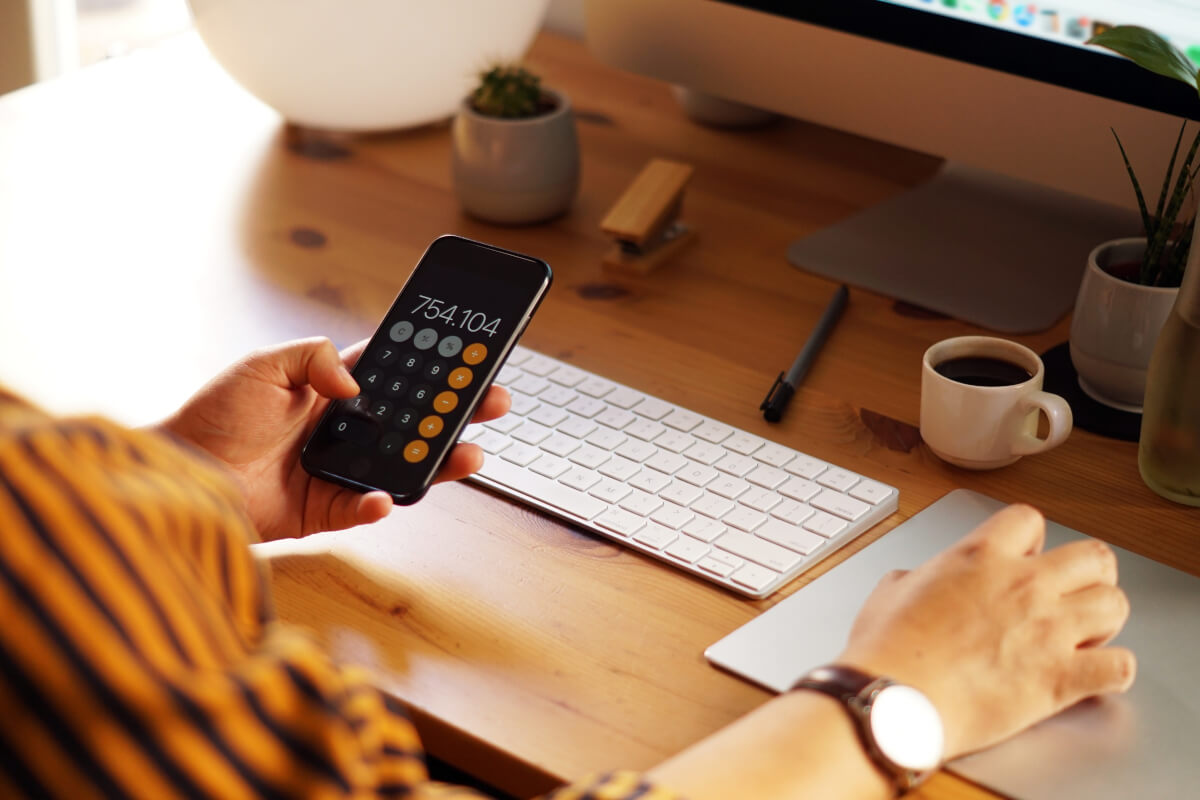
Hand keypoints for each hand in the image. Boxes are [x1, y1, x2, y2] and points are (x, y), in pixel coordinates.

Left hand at [155, 337, 510, 540]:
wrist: (179, 474)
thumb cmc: (212, 417)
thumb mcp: (263, 365)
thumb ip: (314, 357)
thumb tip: (356, 383)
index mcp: (332, 391)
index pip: (395, 374)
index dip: (432, 366)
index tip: (468, 357)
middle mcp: (342, 430)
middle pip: (414, 420)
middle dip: (456, 412)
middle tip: (492, 401)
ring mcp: (338, 471)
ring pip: (403, 465)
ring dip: (439, 461)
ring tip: (469, 453)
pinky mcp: (325, 510)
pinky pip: (363, 508)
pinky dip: (377, 503)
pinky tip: (385, 495)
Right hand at [837, 504, 1134, 760]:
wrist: (892, 701)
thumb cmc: (887, 651)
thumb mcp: (891, 592)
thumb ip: (918, 579)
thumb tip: (918, 583)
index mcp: (978, 556)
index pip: (1029, 519)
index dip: (1031, 539)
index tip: (1027, 556)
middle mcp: (1023, 585)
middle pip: (1093, 556)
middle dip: (1089, 574)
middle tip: (1073, 592)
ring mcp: (1048, 631)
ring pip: (1114, 604)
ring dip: (1103, 619)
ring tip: (1083, 633)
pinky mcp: (1060, 679)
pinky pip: (1118, 667)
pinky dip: (1112, 671)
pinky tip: (1093, 674)